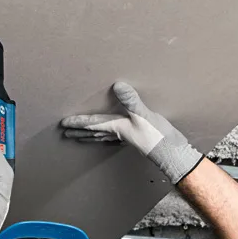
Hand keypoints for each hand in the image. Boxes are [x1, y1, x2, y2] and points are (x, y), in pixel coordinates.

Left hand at [61, 82, 202, 183]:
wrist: (173, 152)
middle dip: (80, 132)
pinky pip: (115, 138)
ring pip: (103, 137)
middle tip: (66, 134)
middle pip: (94, 134)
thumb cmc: (157, 136)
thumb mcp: (144, 116)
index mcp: (118, 127)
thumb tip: (118, 85)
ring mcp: (128, 137)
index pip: (93, 124)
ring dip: (90, 137)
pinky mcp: (137, 138)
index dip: (78, 122)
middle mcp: (120, 133)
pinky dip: (108, 137)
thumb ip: (131, 101)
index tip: (63, 123)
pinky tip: (110, 137)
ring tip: (80, 138)